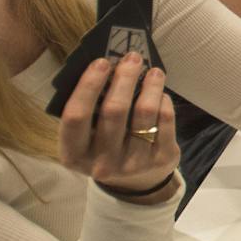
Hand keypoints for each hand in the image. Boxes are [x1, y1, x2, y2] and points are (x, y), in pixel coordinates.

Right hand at [57, 53, 180, 198]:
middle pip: (114, 111)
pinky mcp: (161, 160)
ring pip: (145, 113)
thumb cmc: (104, 146)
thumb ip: (91, 108)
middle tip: (132, 58)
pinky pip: (166, 120)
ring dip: (150, 85)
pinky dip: (163, 100)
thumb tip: (107, 65)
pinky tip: (160, 93)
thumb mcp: (87, 136)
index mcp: (74, 155)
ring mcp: (134, 164)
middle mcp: (102, 163)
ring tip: (154, 71)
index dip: (88, 86)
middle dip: (124, 78)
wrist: (135, 183)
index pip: (76, 117)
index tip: (101, 62)